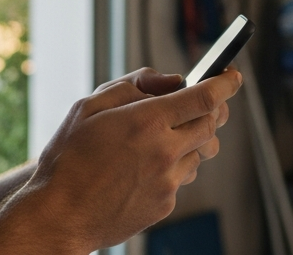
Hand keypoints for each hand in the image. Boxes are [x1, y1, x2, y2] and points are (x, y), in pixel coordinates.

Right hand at [23, 67, 242, 250]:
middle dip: (213, 109)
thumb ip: (134, 85)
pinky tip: (147, 165)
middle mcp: (165, 152)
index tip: (234, 76)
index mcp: (147, 121)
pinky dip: (175, 165)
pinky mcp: (165, 205)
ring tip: (166, 136)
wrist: (58, 216)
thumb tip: (172, 81)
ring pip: (201, 152)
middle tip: (203, 102)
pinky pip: (183, 178)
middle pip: (212, 124)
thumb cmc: (68, 158)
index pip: (205, 97)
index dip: (226, 83)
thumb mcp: (89, 105)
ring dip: (194, 138)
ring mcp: (168, 182)